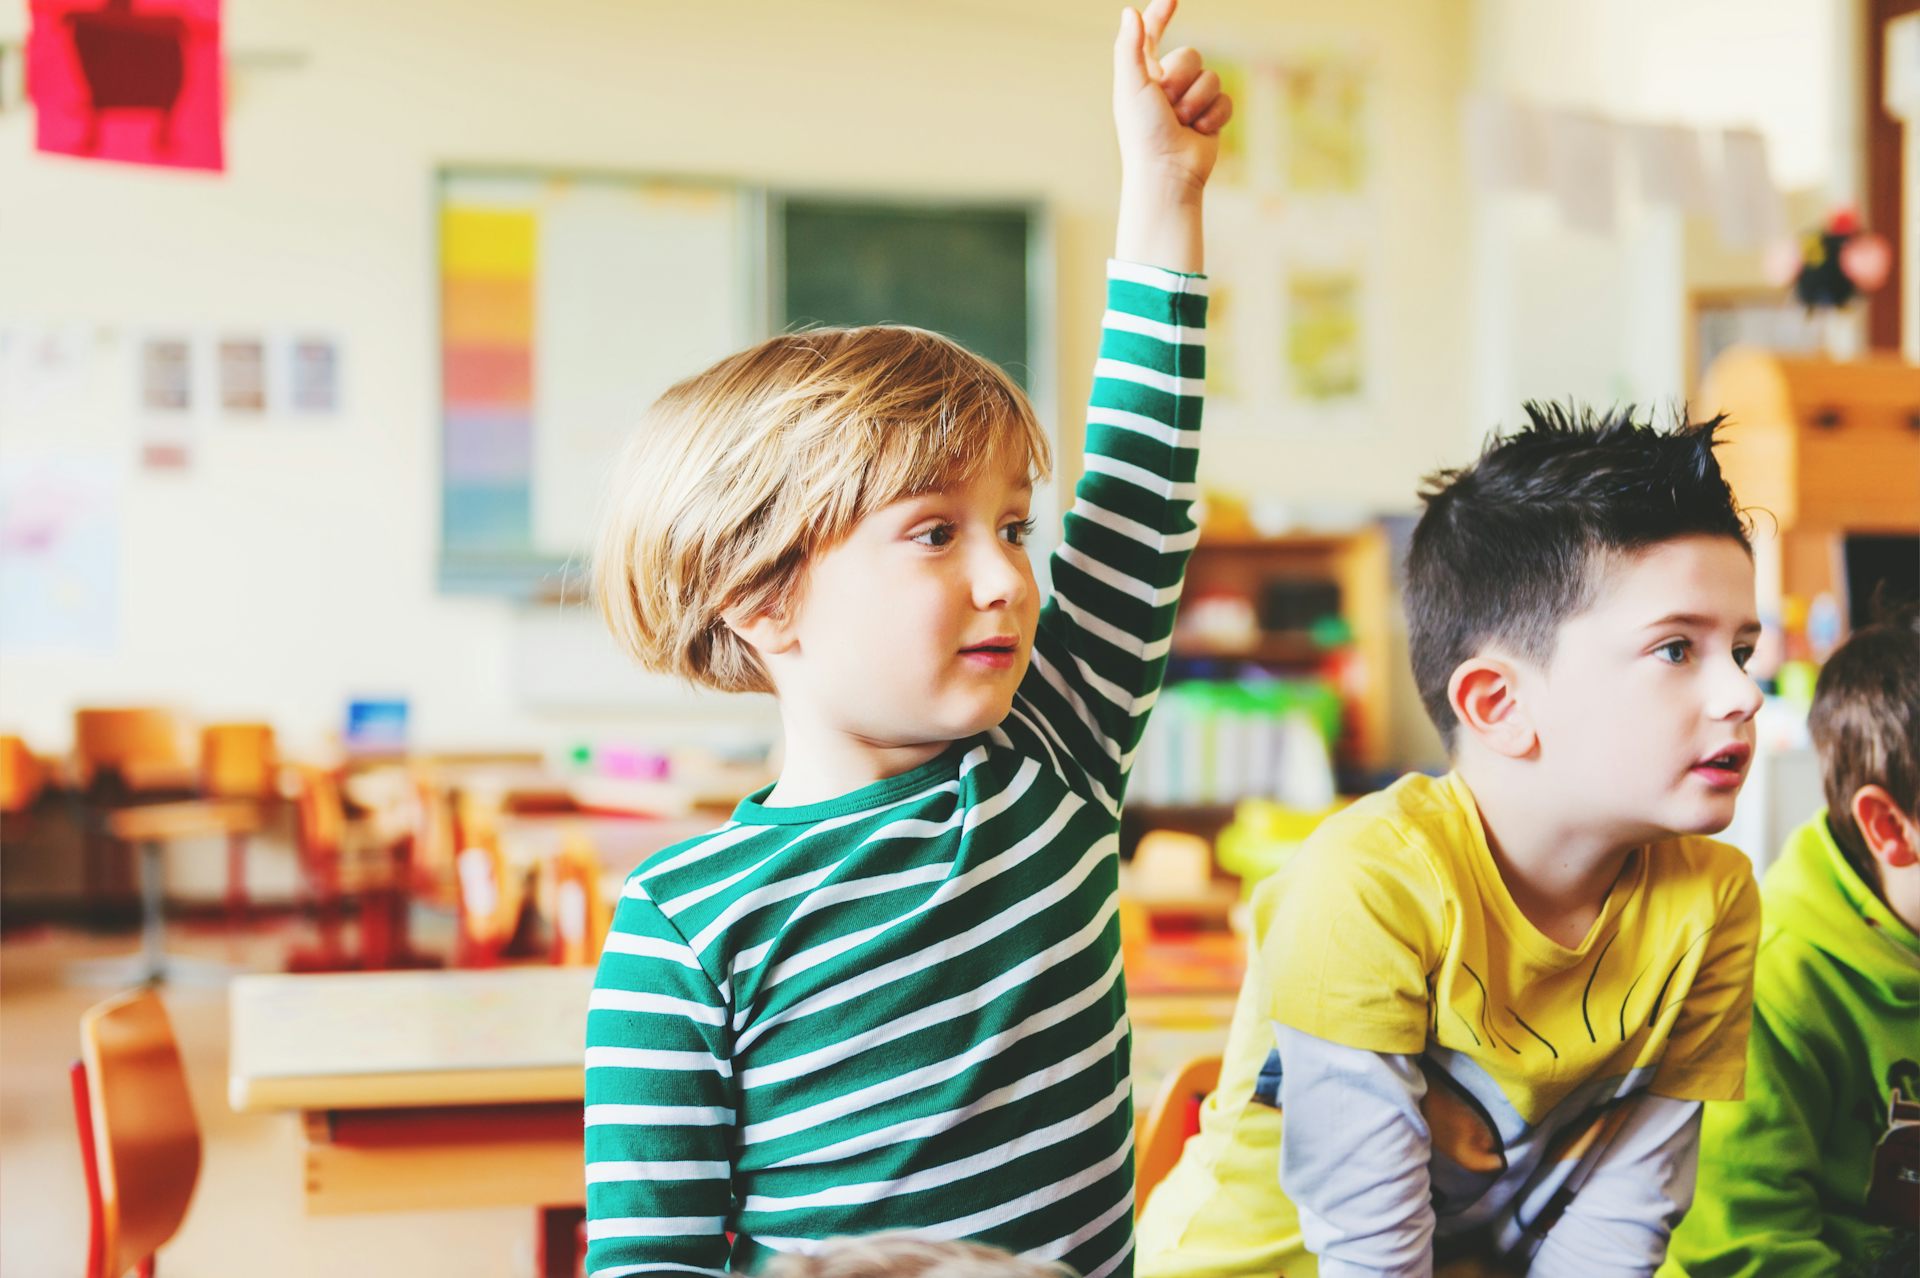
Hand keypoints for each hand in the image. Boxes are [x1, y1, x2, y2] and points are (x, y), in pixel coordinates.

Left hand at [1113, 0, 1232, 197]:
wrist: (1167, 174)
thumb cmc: (1143, 133)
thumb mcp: (1132, 86)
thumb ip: (1130, 48)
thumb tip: (1130, 12)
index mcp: (1142, 75)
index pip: (1151, 35)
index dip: (1160, 15)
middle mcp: (1166, 85)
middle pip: (1191, 55)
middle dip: (1182, 80)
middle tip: (1167, 106)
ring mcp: (1191, 101)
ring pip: (1211, 77)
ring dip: (1197, 101)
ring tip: (1181, 123)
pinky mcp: (1211, 117)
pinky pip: (1226, 99)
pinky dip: (1213, 116)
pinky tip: (1199, 133)